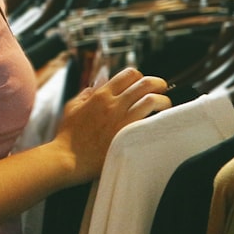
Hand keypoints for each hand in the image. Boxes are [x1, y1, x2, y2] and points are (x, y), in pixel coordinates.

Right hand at [52, 67, 170, 181]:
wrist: (69, 159)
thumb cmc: (69, 135)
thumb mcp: (72, 107)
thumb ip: (86, 94)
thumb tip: (98, 85)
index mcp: (101, 95)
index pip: (129, 74)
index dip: (140, 76)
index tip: (143, 84)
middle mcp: (113, 104)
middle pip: (145, 83)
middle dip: (159, 84)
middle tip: (162, 90)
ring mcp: (122, 120)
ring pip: (152, 100)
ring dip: (164, 101)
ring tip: (164, 106)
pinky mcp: (129, 136)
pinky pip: (151, 121)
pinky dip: (159, 118)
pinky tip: (159, 122)